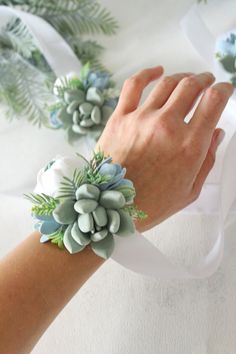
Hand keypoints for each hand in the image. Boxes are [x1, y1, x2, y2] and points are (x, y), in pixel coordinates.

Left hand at [96, 66, 233, 231]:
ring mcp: (141, 119)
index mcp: (189, 146)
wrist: (111, 208)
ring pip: (167, 83)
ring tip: (188, 80)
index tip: (225, 90)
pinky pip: (134, 85)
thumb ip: (207, 159)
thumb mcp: (190, 190)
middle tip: (207, 81)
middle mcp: (166, 126)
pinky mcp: (119, 118)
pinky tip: (158, 71)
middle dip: (204, 80)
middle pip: (191, 86)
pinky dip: (148, 73)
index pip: (213, 101)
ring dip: (182, 77)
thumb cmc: (151, 204)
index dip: (224, 90)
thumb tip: (216, 133)